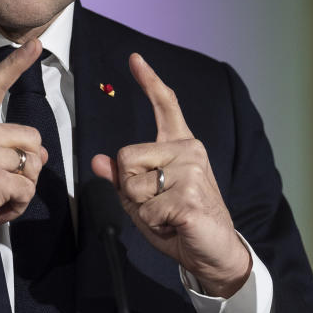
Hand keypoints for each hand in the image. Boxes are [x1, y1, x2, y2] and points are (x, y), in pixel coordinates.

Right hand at [0, 40, 49, 270]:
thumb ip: (0, 148)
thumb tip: (39, 152)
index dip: (16, 64)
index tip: (35, 45)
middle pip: (31, 137)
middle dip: (27, 167)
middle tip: (1, 186)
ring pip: (32, 164)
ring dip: (22, 189)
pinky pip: (27, 189)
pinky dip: (18, 206)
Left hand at [91, 53, 250, 297]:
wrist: (213, 253)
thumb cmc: (179, 225)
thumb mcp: (144, 202)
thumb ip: (123, 180)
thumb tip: (99, 161)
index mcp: (180, 147)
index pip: (165, 106)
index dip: (149, 81)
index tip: (134, 58)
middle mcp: (189, 151)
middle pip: (126, 157)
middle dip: (130, 189)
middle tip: (158, 205)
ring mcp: (192, 171)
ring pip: (133, 185)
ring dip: (142, 210)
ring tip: (168, 216)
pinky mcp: (190, 196)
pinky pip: (146, 209)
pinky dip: (153, 224)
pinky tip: (175, 225)